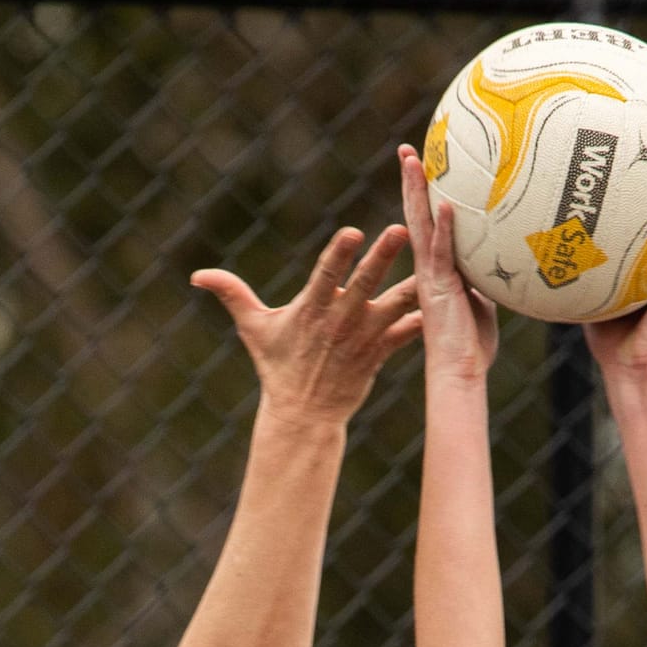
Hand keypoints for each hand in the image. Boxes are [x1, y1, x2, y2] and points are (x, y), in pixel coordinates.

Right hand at [192, 224, 419, 423]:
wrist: (304, 416)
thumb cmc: (278, 367)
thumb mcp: (253, 329)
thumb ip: (232, 294)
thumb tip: (197, 276)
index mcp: (312, 310)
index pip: (325, 275)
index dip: (338, 254)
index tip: (352, 232)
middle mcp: (340, 321)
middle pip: (364, 284)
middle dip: (381, 258)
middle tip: (402, 231)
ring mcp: (363, 337)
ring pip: (393, 305)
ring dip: (414, 286)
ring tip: (438, 265)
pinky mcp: (379, 352)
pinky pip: (408, 333)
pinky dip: (426, 319)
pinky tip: (450, 301)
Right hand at [398, 144, 497, 378]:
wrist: (460, 371)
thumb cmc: (472, 345)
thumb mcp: (484, 301)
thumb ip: (485, 279)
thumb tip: (502, 263)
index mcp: (438, 270)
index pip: (428, 224)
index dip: (423, 196)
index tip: (421, 168)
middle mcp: (428, 268)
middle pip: (417, 215)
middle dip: (411, 182)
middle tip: (406, 151)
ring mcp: (431, 275)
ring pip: (420, 225)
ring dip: (415, 191)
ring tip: (411, 160)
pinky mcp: (439, 287)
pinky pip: (440, 251)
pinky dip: (442, 227)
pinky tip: (443, 202)